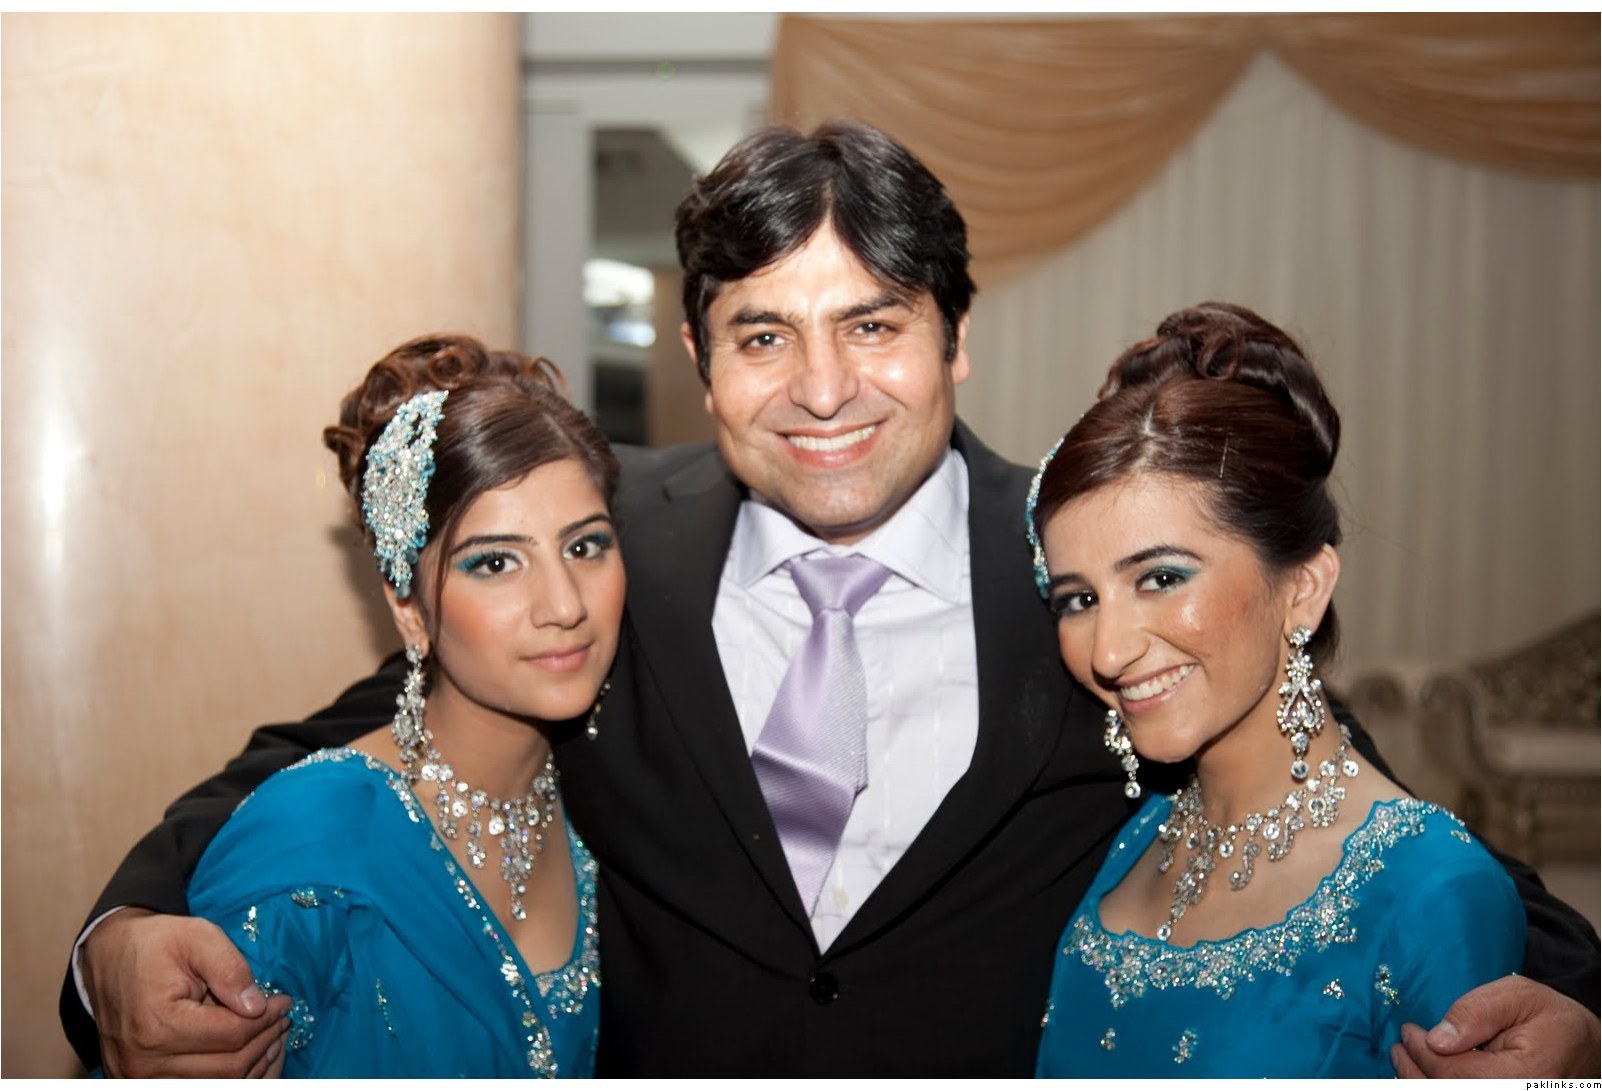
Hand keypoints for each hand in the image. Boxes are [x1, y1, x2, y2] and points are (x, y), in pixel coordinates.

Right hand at [82, 908, 292, 1076]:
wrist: (109, 958)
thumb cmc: (155, 944)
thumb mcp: (197, 937)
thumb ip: (230, 969)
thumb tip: (258, 1006)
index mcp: (156, 1023)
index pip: (231, 1034)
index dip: (267, 1019)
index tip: (285, 1002)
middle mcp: (143, 1061)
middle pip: (228, 1066)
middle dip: (264, 1041)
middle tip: (282, 1019)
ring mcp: (138, 1078)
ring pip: (217, 1084)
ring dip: (251, 1064)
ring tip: (271, 1036)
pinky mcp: (139, 1083)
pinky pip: (197, 1087)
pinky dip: (228, 1075)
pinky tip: (247, 1053)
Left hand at [1390, 975, 1599, 1077]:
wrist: (1585, 1047)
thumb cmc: (1550, 1018)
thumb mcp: (1518, 996)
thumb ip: (1475, 1012)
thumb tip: (1436, 1038)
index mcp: (1524, 1076)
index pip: (1453, 1073)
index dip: (1421, 1052)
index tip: (1407, 1030)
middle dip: (1414, 1071)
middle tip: (1399, 1048)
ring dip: (1421, 1083)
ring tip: (1405, 1061)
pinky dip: (1438, 1085)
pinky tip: (1427, 1075)